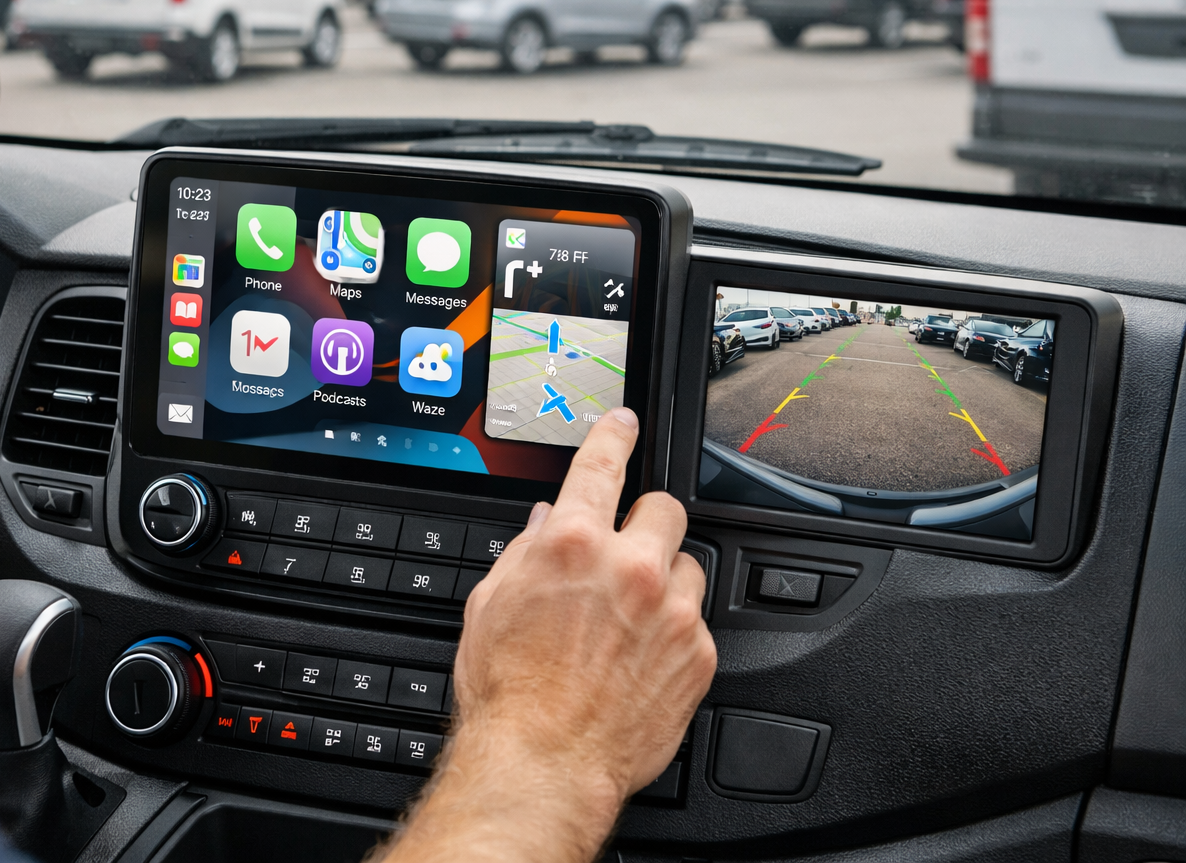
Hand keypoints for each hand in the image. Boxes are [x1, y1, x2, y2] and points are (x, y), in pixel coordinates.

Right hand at [378, 408, 715, 862]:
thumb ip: (525, 552)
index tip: (624, 425)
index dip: (614, 435)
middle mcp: (630, 568)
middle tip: (628, 549)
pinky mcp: (697, 654)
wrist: (545, 762)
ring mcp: (670, 611)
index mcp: (572, 544)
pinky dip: (674, 632)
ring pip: (688, 565)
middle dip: (647, 521)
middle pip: (664, 508)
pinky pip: (697, 622)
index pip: (602, 463)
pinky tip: (642, 657)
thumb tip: (548, 524)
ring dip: (665, 579)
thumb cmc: (509, 692)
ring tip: (633, 616)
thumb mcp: (492, 604)